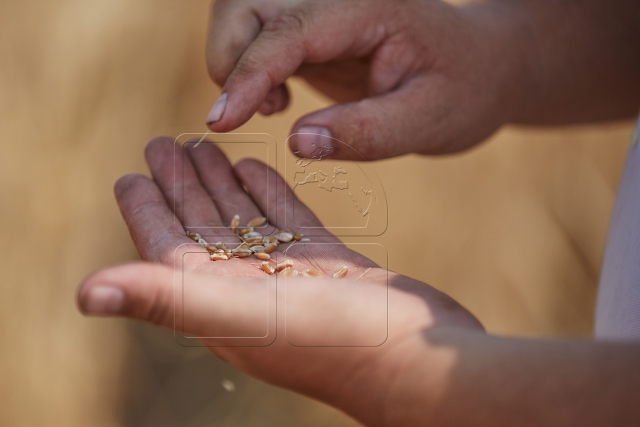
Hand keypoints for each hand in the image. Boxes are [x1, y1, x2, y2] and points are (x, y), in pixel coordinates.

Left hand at [77, 137, 482, 426]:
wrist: (414, 359)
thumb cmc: (327, 341)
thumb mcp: (236, 314)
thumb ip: (163, 297)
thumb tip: (84, 295)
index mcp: (217, 302)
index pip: (168, 248)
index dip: (145, 211)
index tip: (130, 173)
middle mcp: (248, 292)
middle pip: (203, 228)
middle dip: (181, 186)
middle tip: (163, 143)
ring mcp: (292, 279)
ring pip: (246, 222)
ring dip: (221, 185)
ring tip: (205, 146)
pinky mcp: (331, 267)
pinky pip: (289, 222)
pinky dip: (269, 195)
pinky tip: (257, 170)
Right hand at [204, 0, 526, 158]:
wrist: (475, 69)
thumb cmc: (460, 91)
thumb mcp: (427, 120)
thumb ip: (367, 132)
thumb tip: (296, 143)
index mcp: (366, 6)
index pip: (288, 29)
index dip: (248, 74)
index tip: (221, 123)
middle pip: (244, 4)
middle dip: (230, 60)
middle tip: (265, 111)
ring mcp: (318, 9)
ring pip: (238, 15)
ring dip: (234, 65)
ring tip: (275, 106)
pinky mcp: (307, 29)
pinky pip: (251, 38)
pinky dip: (245, 71)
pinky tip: (279, 99)